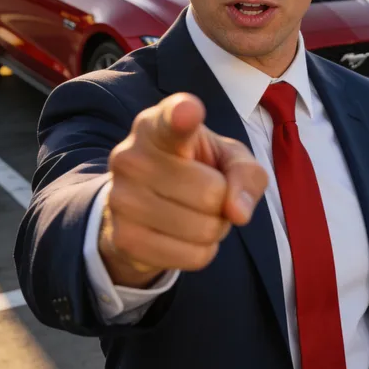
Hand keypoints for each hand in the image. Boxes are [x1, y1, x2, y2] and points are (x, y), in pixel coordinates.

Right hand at [99, 92, 267, 287]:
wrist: (143, 205)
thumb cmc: (194, 168)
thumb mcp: (227, 158)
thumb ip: (246, 173)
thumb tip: (237, 212)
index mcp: (157, 126)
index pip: (170, 120)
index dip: (183, 115)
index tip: (188, 111)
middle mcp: (131, 157)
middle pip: (211, 193)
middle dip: (222, 202)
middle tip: (206, 194)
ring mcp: (122, 199)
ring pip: (204, 229)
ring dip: (214, 229)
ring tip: (194, 213)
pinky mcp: (124, 238)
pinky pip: (192, 257)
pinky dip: (201, 252)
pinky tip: (182, 236)